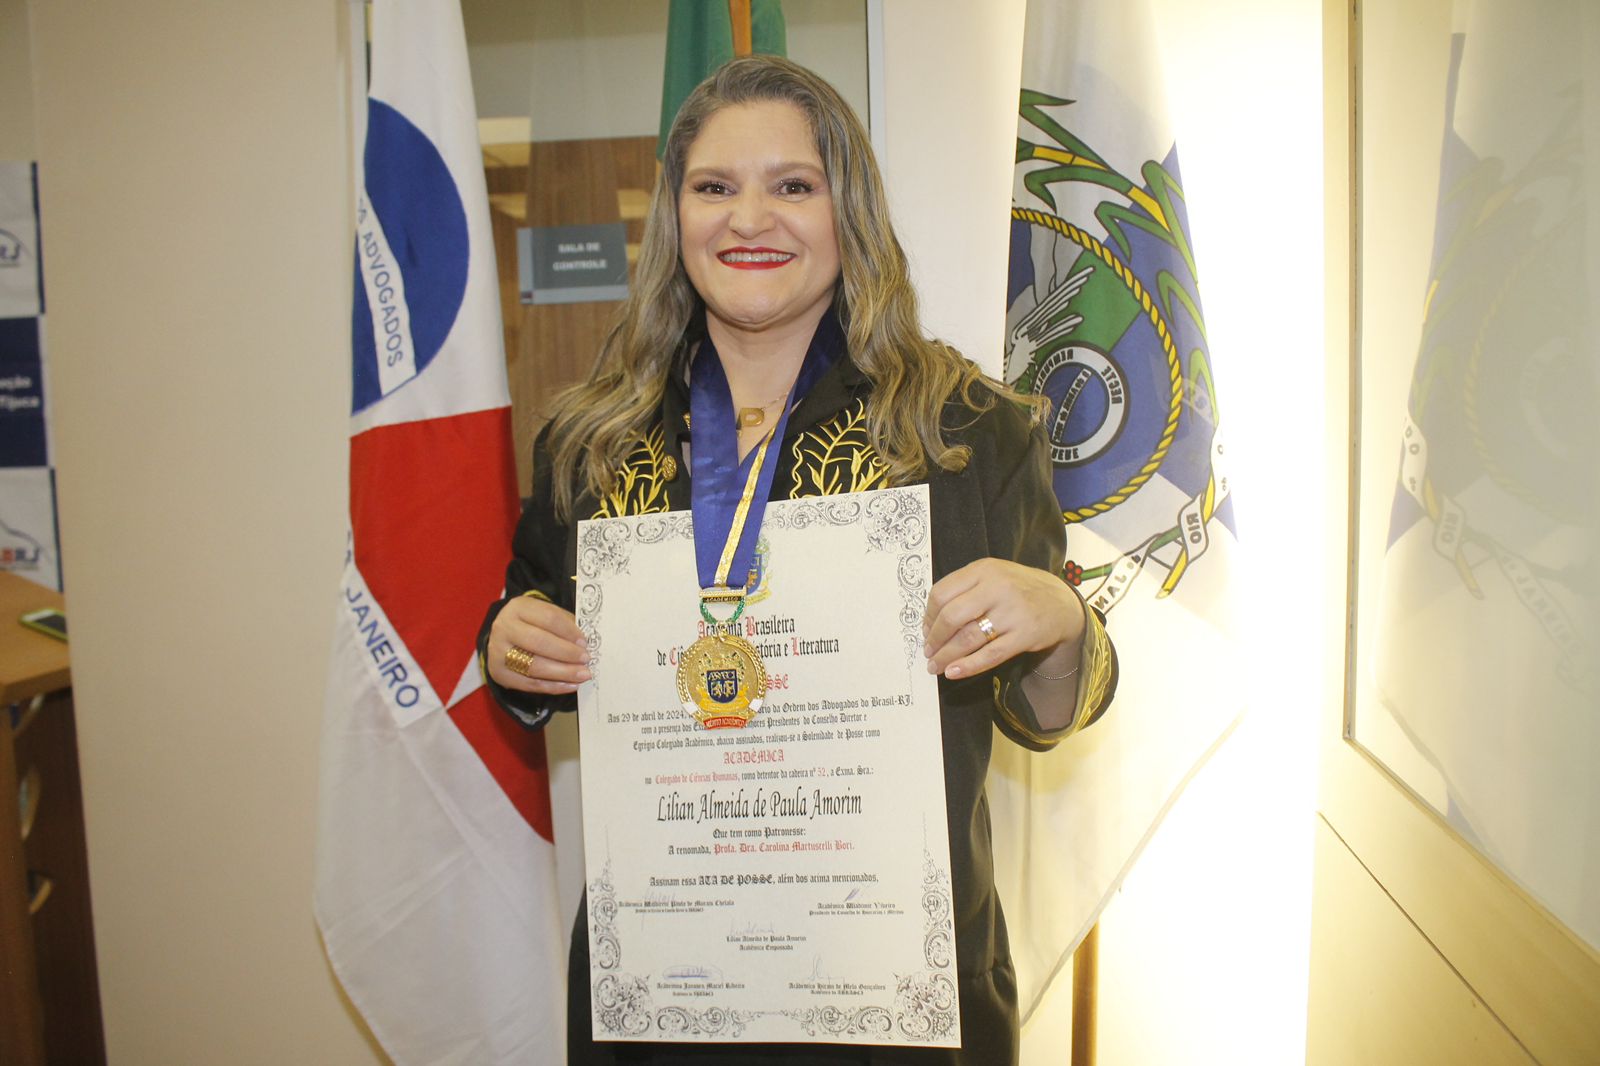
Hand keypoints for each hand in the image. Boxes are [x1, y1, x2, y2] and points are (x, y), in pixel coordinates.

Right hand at [486, 594, 591, 694]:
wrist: (504, 637)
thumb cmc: (532, 624)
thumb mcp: (545, 615)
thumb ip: (565, 625)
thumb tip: (585, 644)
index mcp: (518, 608)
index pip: (548, 618)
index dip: (569, 631)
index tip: (584, 642)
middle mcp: (504, 628)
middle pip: (539, 642)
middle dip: (566, 653)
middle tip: (586, 659)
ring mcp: (498, 652)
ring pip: (534, 666)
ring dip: (563, 672)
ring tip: (582, 675)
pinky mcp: (499, 673)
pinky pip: (530, 684)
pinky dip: (554, 686)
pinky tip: (570, 685)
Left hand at [922, 558, 1085, 679]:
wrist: (1061, 602)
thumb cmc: (1019, 590)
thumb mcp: (993, 576)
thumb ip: (965, 590)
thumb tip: (930, 622)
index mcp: (984, 570)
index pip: (942, 593)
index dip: (928, 616)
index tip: (925, 630)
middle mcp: (997, 587)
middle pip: (951, 616)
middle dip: (934, 639)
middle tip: (928, 652)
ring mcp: (1012, 611)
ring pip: (968, 638)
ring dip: (946, 656)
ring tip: (935, 666)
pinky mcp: (1025, 635)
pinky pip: (990, 655)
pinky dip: (968, 666)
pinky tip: (953, 672)